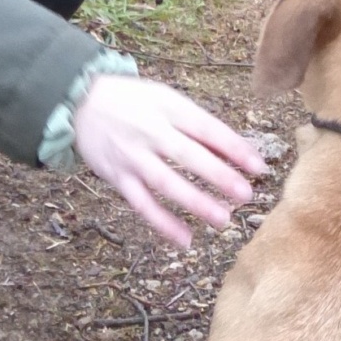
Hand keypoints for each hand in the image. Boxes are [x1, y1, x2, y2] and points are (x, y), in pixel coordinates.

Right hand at [73, 74, 267, 246]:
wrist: (81, 101)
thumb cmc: (136, 102)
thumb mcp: (168, 101)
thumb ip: (201, 125)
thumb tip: (240, 151)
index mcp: (169, 108)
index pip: (207, 129)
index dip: (234, 148)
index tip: (259, 168)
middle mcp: (150, 132)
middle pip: (188, 156)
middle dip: (219, 176)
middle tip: (246, 195)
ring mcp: (133, 157)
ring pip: (166, 183)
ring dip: (195, 203)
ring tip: (223, 220)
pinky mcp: (118, 178)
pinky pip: (142, 205)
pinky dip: (163, 224)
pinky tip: (186, 240)